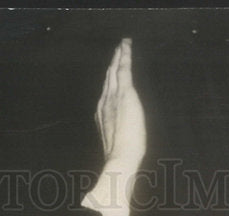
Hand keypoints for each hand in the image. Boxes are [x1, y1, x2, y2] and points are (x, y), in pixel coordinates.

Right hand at [95, 38, 145, 173]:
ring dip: (117, 57)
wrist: (120, 157)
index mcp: (103, 115)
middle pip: (107, 80)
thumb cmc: (121, 157)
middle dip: (111, 66)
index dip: (108, 83)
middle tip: (115, 53)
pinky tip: (126, 45)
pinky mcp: (125, 92)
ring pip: (114, 71)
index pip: (106, 94)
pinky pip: (124, 68)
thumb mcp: (117, 144)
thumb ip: (116, 137)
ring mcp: (113, 96)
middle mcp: (105, 103)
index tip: (110, 74)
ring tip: (120, 46)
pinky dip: (125, 55)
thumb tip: (119, 142)